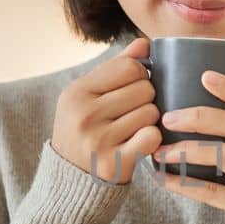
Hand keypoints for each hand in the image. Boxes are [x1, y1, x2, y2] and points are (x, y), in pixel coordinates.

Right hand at [49, 38, 161, 184]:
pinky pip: (152, 136)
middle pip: (145, 88)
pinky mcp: (114, 162)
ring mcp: (98, 140)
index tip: (132, 89)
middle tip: (133, 113)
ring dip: (150, 120)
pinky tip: (140, 142)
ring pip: (152, 113)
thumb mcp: (89, 96)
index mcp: (77, 92)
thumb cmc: (86, 131)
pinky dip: (152, 139)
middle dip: (146, 99)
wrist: (72, 180)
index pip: (130, 67)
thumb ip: (117, 68)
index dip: (140, 75)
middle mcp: (84, 114)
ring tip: (133, 129)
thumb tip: (144, 43)